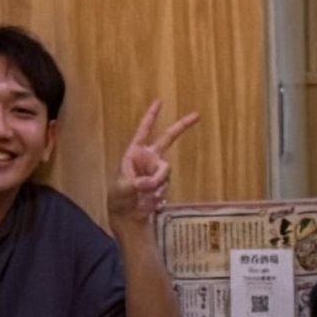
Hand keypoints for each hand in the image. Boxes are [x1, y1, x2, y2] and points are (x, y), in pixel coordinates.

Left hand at [113, 98, 199, 226]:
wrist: (128, 215)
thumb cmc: (119, 198)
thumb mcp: (123, 188)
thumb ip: (137, 184)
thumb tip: (150, 183)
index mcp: (135, 153)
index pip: (144, 130)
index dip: (151, 116)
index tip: (159, 101)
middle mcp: (149, 158)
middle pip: (168, 138)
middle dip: (182, 126)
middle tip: (196, 115)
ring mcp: (157, 170)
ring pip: (166, 171)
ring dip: (158, 183)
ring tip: (144, 193)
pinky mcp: (164, 182)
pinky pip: (166, 184)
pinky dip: (160, 192)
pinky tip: (150, 199)